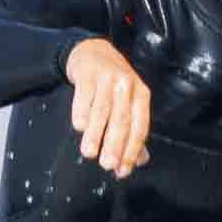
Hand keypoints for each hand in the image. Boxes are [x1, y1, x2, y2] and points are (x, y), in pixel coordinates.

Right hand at [65, 37, 152, 177]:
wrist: (93, 52)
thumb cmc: (113, 84)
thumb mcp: (128, 102)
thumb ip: (133, 132)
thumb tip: (138, 162)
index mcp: (141, 95)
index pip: (139, 127)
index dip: (132, 150)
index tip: (122, 170)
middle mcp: (127, 85)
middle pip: (122, 120)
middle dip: (115, 144)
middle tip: (107, 164)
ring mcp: (108, 78)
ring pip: (102, 110)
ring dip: (96, 133)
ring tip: (89, 152)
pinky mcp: (88, 74)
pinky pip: (85, 95)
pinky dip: (82, 111)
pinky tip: (79, 127)